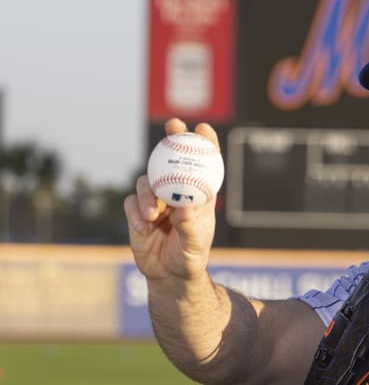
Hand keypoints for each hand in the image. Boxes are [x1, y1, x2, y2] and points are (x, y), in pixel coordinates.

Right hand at [123, 118, 220, 280]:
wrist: (168, 274)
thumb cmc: (190, 256)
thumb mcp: (194, 244)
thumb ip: (189, 226)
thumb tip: (184, 209)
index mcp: (197, 194)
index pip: (203, 164)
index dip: (204, 143)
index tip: (203, 128)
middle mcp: (175, 191)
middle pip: (171, 159)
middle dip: (172, 138)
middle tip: (172, 127)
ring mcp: (154, 199)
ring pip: (146, 181)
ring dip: (148, 195)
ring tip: (153, 216)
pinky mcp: (136, 211)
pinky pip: (131, 204)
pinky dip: (135, 213)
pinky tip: (142, 227)